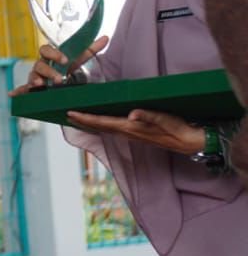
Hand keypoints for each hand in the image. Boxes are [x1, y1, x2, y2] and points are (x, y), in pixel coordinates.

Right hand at [9, 36, 108, 94]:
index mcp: (50, 56)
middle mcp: (40, 65)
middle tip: (58, 80)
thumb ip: (91, 49)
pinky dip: (17, 92)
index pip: (46, 49)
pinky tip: (13, 95)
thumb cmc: (69, 67)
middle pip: (39, 64)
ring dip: (34, 80)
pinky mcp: (32, 89)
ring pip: (32, 77)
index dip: (54, 53)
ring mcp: (35, 77)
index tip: (65, 60)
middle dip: (48, 71)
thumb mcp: (81, 59)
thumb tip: (106, 38)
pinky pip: (23, 90)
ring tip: (40, 85)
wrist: (65, 81)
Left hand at [64, 109, 205, 155]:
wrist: (190, 142)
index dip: (85, 118)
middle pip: (99, 126)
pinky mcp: (137, 133)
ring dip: (90, 123)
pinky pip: (114, 128)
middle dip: (82, 120)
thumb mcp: (164, 119)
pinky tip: (100, 121)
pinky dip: (103, 124)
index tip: (70, 113)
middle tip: (66, 113)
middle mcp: (128, 132)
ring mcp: (132, 134)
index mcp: (130, 128)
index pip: (102, 122)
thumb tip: (132, 115)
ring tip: (77, 117)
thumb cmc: (177, 129)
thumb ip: (148, 116)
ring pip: (105, 128)